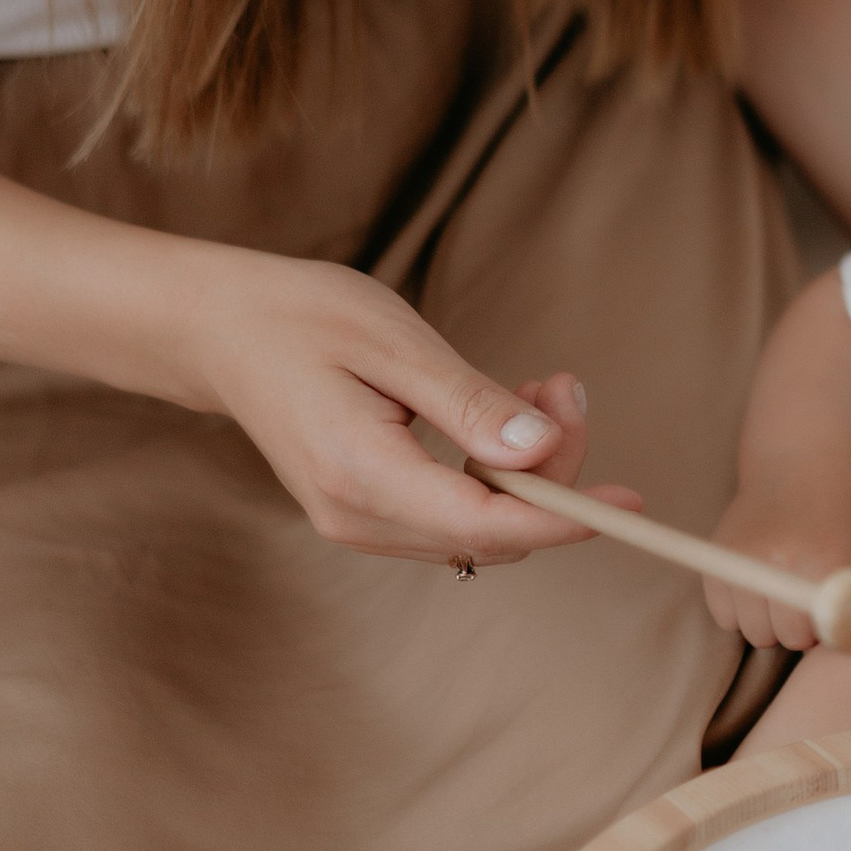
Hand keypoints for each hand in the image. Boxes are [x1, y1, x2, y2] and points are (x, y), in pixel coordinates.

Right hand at [182, 248, 596, 564]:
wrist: (221, 332)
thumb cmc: (304, 318)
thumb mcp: (395, 343)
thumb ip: (470, 405)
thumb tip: (541, 454)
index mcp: (361, 473)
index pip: (487, 525)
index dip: (566, 518)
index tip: (628, 500)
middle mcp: (356, 517)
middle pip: (492, 532)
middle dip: (553, 471)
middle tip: (563, 386)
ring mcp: (356, 523)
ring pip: (478, 528)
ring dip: (526, 471)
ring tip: (537, 386)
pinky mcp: (363, 511)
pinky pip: (452, 515)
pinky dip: (493, 475)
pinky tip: (501, 419)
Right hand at [704, 472, 850, 655]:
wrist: (798, 463)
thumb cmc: (840, 513)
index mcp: (825, 564)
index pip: (817, 637)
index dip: (823, 636)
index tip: (828, 621)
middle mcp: (782, 562)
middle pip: (782, 638)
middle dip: (796, 631)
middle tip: (806, 604)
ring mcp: (745, 559)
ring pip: (751, 631)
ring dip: (767, 623)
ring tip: (783, 594)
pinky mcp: (719, 557)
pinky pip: (723, 615)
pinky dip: (739, 612)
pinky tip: (758, 588)